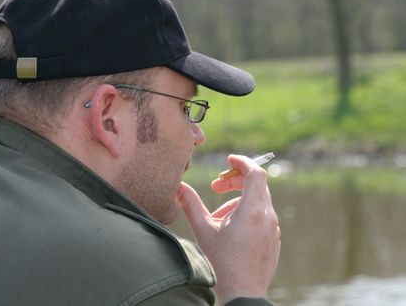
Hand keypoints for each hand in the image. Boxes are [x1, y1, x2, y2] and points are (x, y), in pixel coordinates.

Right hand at [177, 155, 280, 304]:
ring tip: (217, 218)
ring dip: (237, 201)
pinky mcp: (274, 240)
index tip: (228, 160)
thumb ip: (191, 204)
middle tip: (215, 187)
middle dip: (234, 181)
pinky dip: (247, 214)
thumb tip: (178, 186)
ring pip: (258, 202)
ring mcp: (274, 229)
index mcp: (253, 210)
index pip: (255, 173)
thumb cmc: (222, 263)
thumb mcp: (203, 230)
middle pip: (256, 185)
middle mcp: (268, 217)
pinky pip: (262, 217)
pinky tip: (230, 230)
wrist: (242, 294)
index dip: (242, 162)